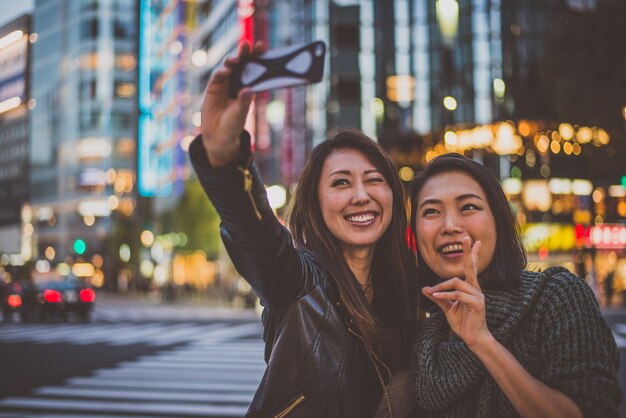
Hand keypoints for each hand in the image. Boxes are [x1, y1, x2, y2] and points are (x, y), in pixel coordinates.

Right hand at [200, 42, 264, 166]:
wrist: (218, 135)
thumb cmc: (233, 125)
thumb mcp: (240, 115)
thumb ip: (243, 103)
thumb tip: (248, 91)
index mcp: (250, 87)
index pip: (256, 69)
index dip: (259, 57)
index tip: (262, 46)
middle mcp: (239, 83)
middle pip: (243, 64)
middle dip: (245, 54)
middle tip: (248, 45)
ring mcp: (226, 84)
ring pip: (229, 68)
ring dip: (232, 62)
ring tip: (235, 61)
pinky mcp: (214, 87)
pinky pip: (217, 76)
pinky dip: (221, 72)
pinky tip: (225, 72)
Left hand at [422, 236, 491, 347]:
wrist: (473, 337)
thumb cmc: (463, 322)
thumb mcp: (447, 308)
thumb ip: (438, 297)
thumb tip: (424, 289)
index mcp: (470, 288)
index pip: (471, 268)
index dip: (472, 254)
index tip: (474, 241)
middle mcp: (475, 289)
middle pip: (471, 267)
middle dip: (468, 252)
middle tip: (467, 237)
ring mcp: (478, 296)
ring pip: (457, 283)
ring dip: (442, 286)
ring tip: (433, 292)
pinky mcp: (476, 304)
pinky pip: (457, 295)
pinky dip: (445, 295)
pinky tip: (436, 296)